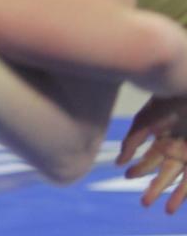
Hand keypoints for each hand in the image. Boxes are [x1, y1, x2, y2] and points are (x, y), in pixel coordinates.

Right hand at [117, 95, 186, 212]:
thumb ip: (132, 140)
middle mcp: (176, 148)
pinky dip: (184, 193)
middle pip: (164, 173)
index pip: (149, 158)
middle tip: (144, 203)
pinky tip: (176, 205)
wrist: (184, 90)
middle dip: (154, 188)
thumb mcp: (145, 120)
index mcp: (162, 137)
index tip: (126, 175)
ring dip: (172, 194)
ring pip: (180, 179)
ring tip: (164, 209)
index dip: (139, 169)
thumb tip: (119, 162)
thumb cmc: (167, 102)